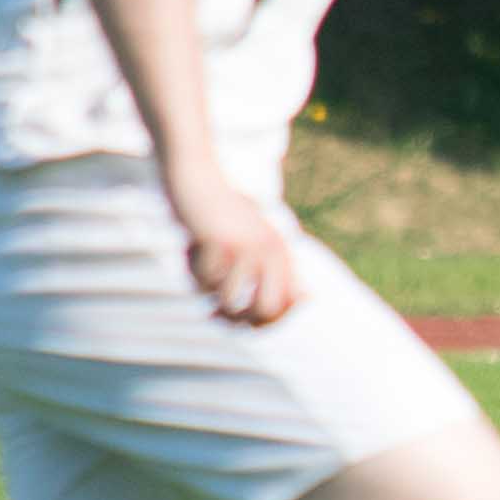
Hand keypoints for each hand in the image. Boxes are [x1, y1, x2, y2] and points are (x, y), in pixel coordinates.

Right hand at [168, 167, 296, 326]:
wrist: (196, 176)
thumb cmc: (223, 214)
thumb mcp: (255, 240)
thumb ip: (278, 270)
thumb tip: (308, 298)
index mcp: (282, 250)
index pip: (286, 306)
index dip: (262, 323)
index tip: (239, 321)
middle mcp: (270, 249)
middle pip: (263, 312)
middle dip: (237, 320)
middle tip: (215, 312)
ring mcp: (246, 246)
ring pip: (228, 300)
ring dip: (208, 290)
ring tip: (199, 267)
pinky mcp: (220, 242)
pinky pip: (203, 281)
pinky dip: (191, 269)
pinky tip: (190, 246)